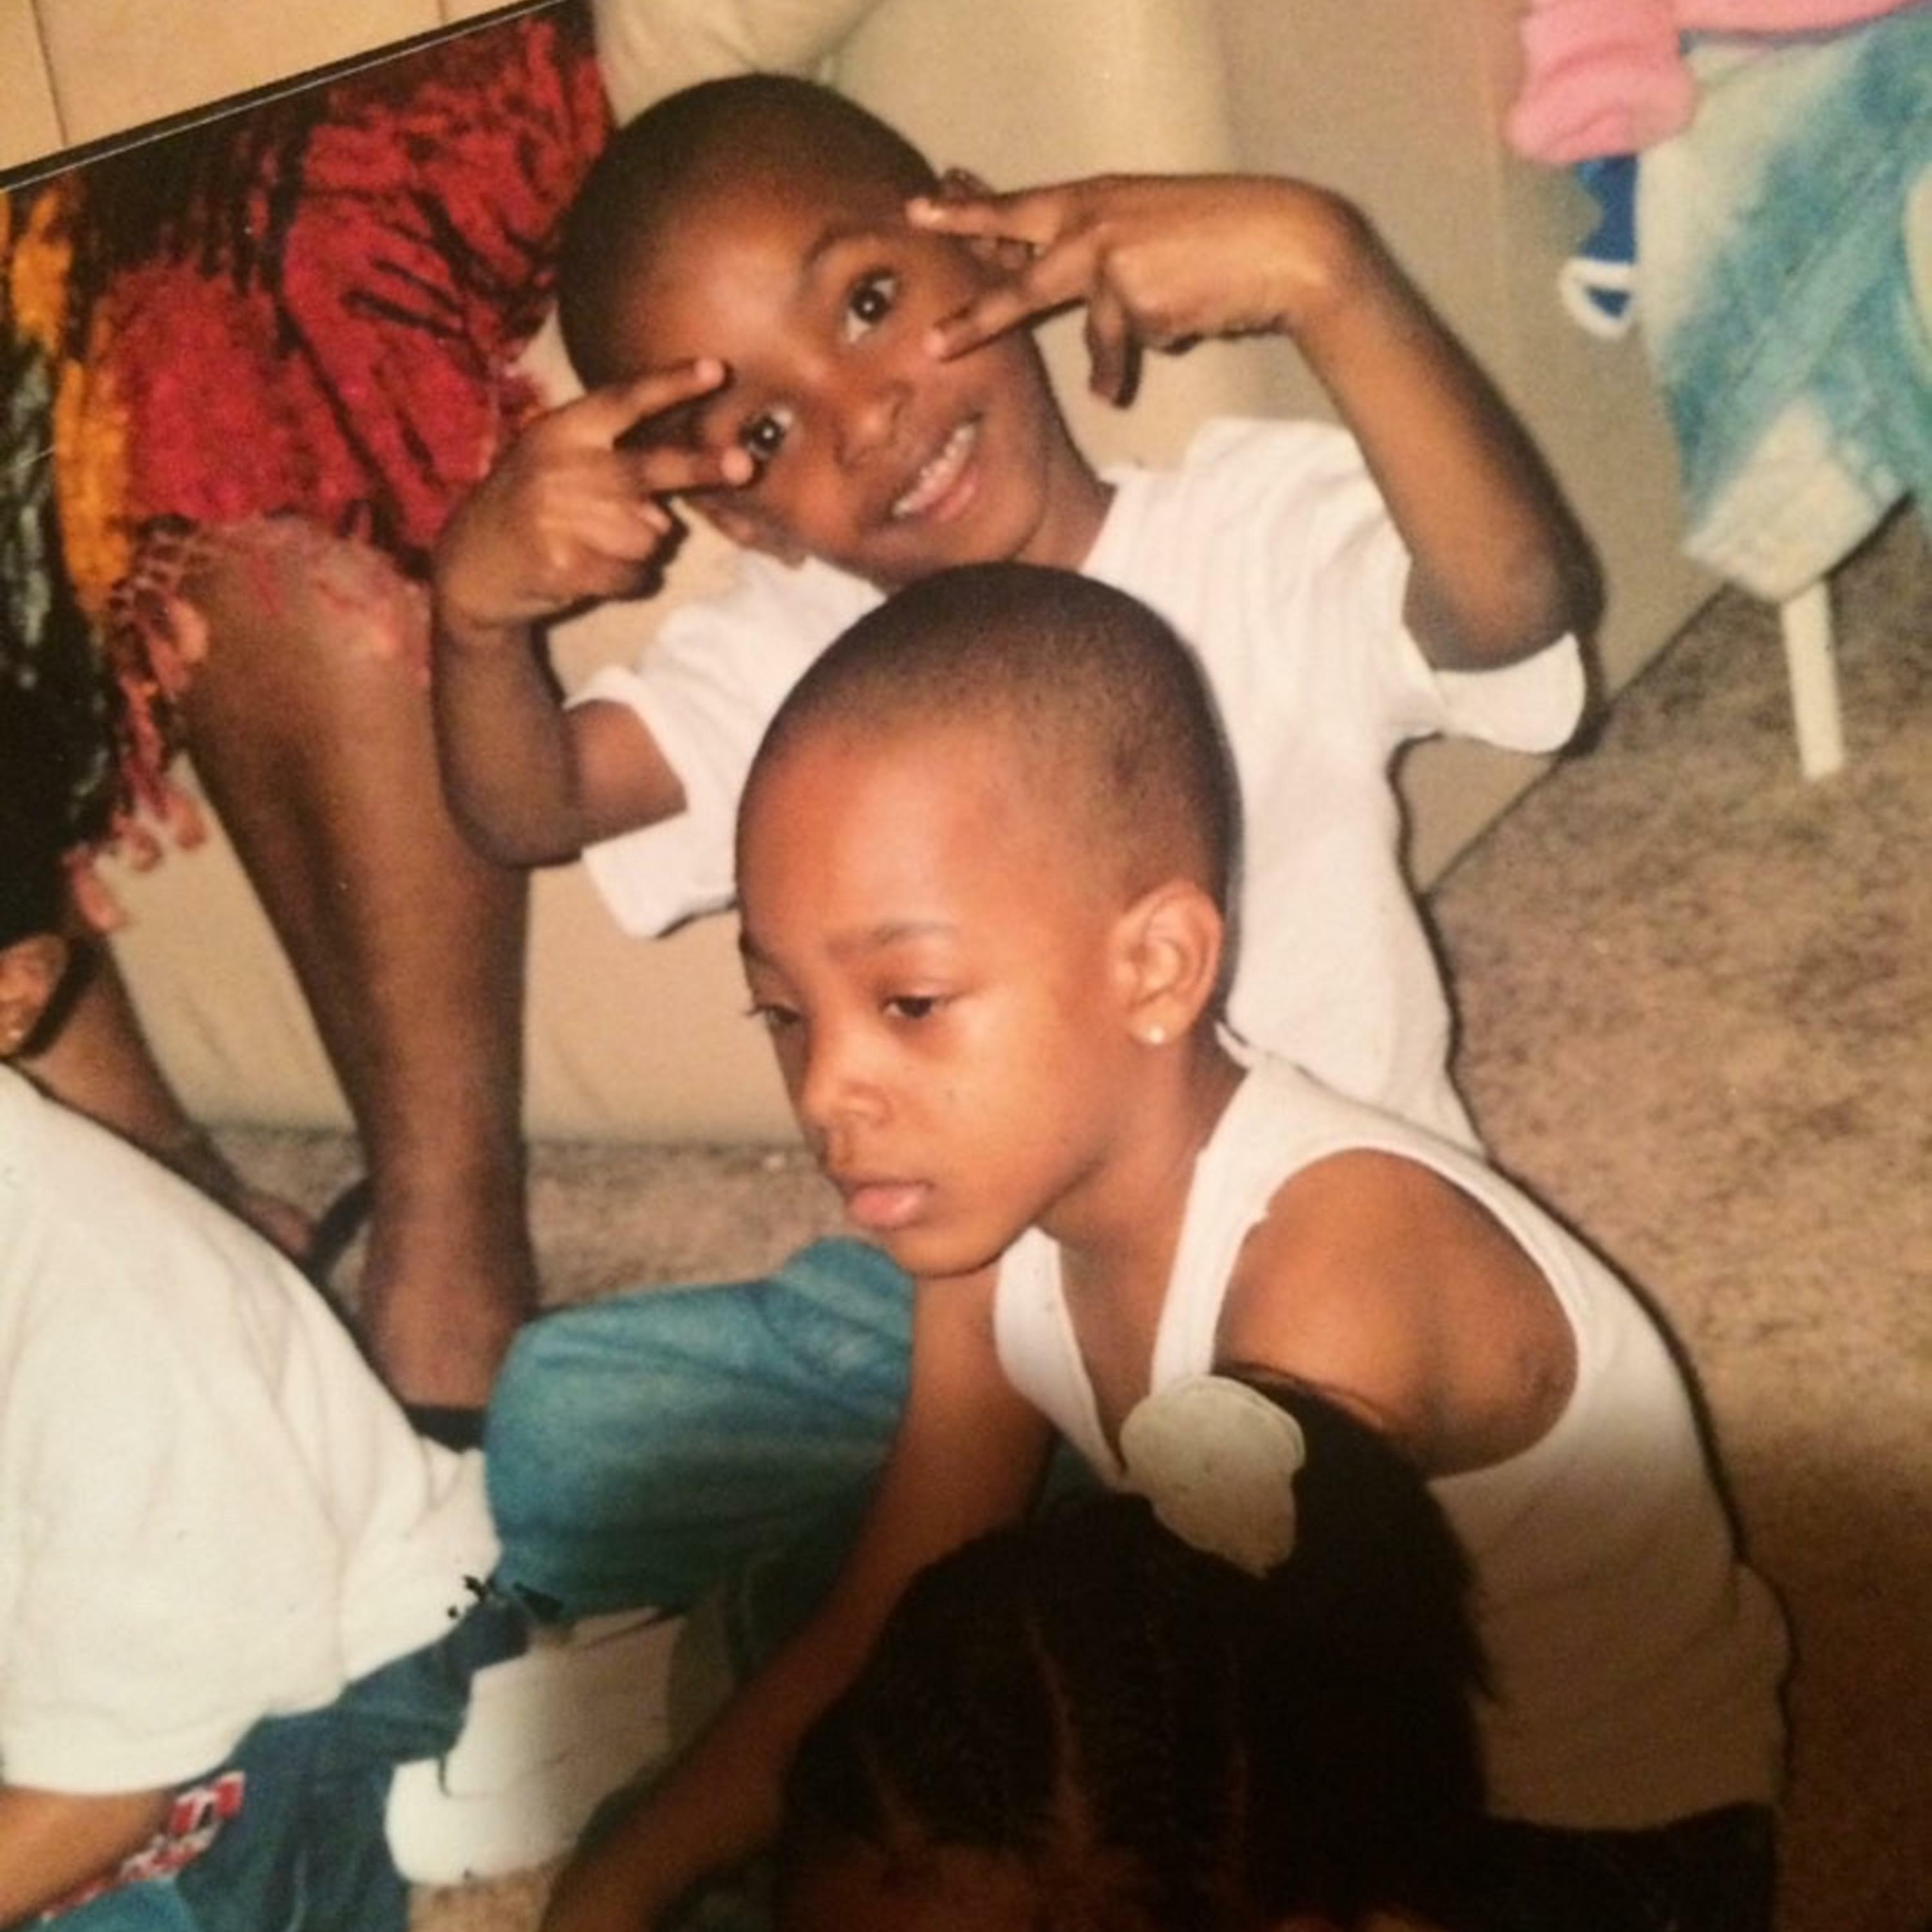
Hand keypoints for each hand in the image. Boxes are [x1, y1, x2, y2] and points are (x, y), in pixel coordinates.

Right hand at [434, 360, 753, 638]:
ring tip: (599, 543)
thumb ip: (609, 459)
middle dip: (700, 467)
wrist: (472, 566)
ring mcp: (559, 517)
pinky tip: (594, 572)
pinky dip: (628, 579)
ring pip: (648, 532)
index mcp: (562, 430)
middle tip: (744, 464)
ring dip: (641, 546)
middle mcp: (560, 467)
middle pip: (648, 468)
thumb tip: (667, 503)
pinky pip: (633, 573)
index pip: (623, 400)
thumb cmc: (531, 507)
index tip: (714, 370)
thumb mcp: (554, 460)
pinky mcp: (564, 565)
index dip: (670, 385)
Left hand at [908, 174, 1366, 403]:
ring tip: (1107, 388)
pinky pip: (1127, 344)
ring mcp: (1109, 257)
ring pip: (1085, 322)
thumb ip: (1098, 259)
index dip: (967, 212)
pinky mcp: (1133, 295)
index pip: (1018, 207)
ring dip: (1103, 360)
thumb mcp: (1146, 231)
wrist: (1285, 241)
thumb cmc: (1219, 238)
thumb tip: (1064, 299)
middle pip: (1017, 269)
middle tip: (929, 341)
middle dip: (973, 309)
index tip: (918, 209)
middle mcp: (1091, 222)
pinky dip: (1147, 351)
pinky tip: (1184, 329)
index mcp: (1093, 198)